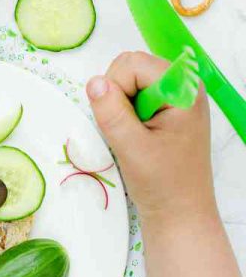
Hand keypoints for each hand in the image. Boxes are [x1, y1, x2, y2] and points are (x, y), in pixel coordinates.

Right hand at [86, 51, 215, 226]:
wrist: (179, 213)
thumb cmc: (162, 183)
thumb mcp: (131, 147)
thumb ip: (112, 112)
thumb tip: (94, 82)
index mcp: (183, 89)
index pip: (133, 63)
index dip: (115, 87)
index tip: (119, 122)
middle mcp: (182, 86)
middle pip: (130, 67)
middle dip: (116, 95)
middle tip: (125, 130)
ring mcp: (174, 98)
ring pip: (129, 82)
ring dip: (119, 106)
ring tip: (130, 136)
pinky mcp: (166, 111)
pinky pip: (134, 97)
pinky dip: (124, 114)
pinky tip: (133, 136)